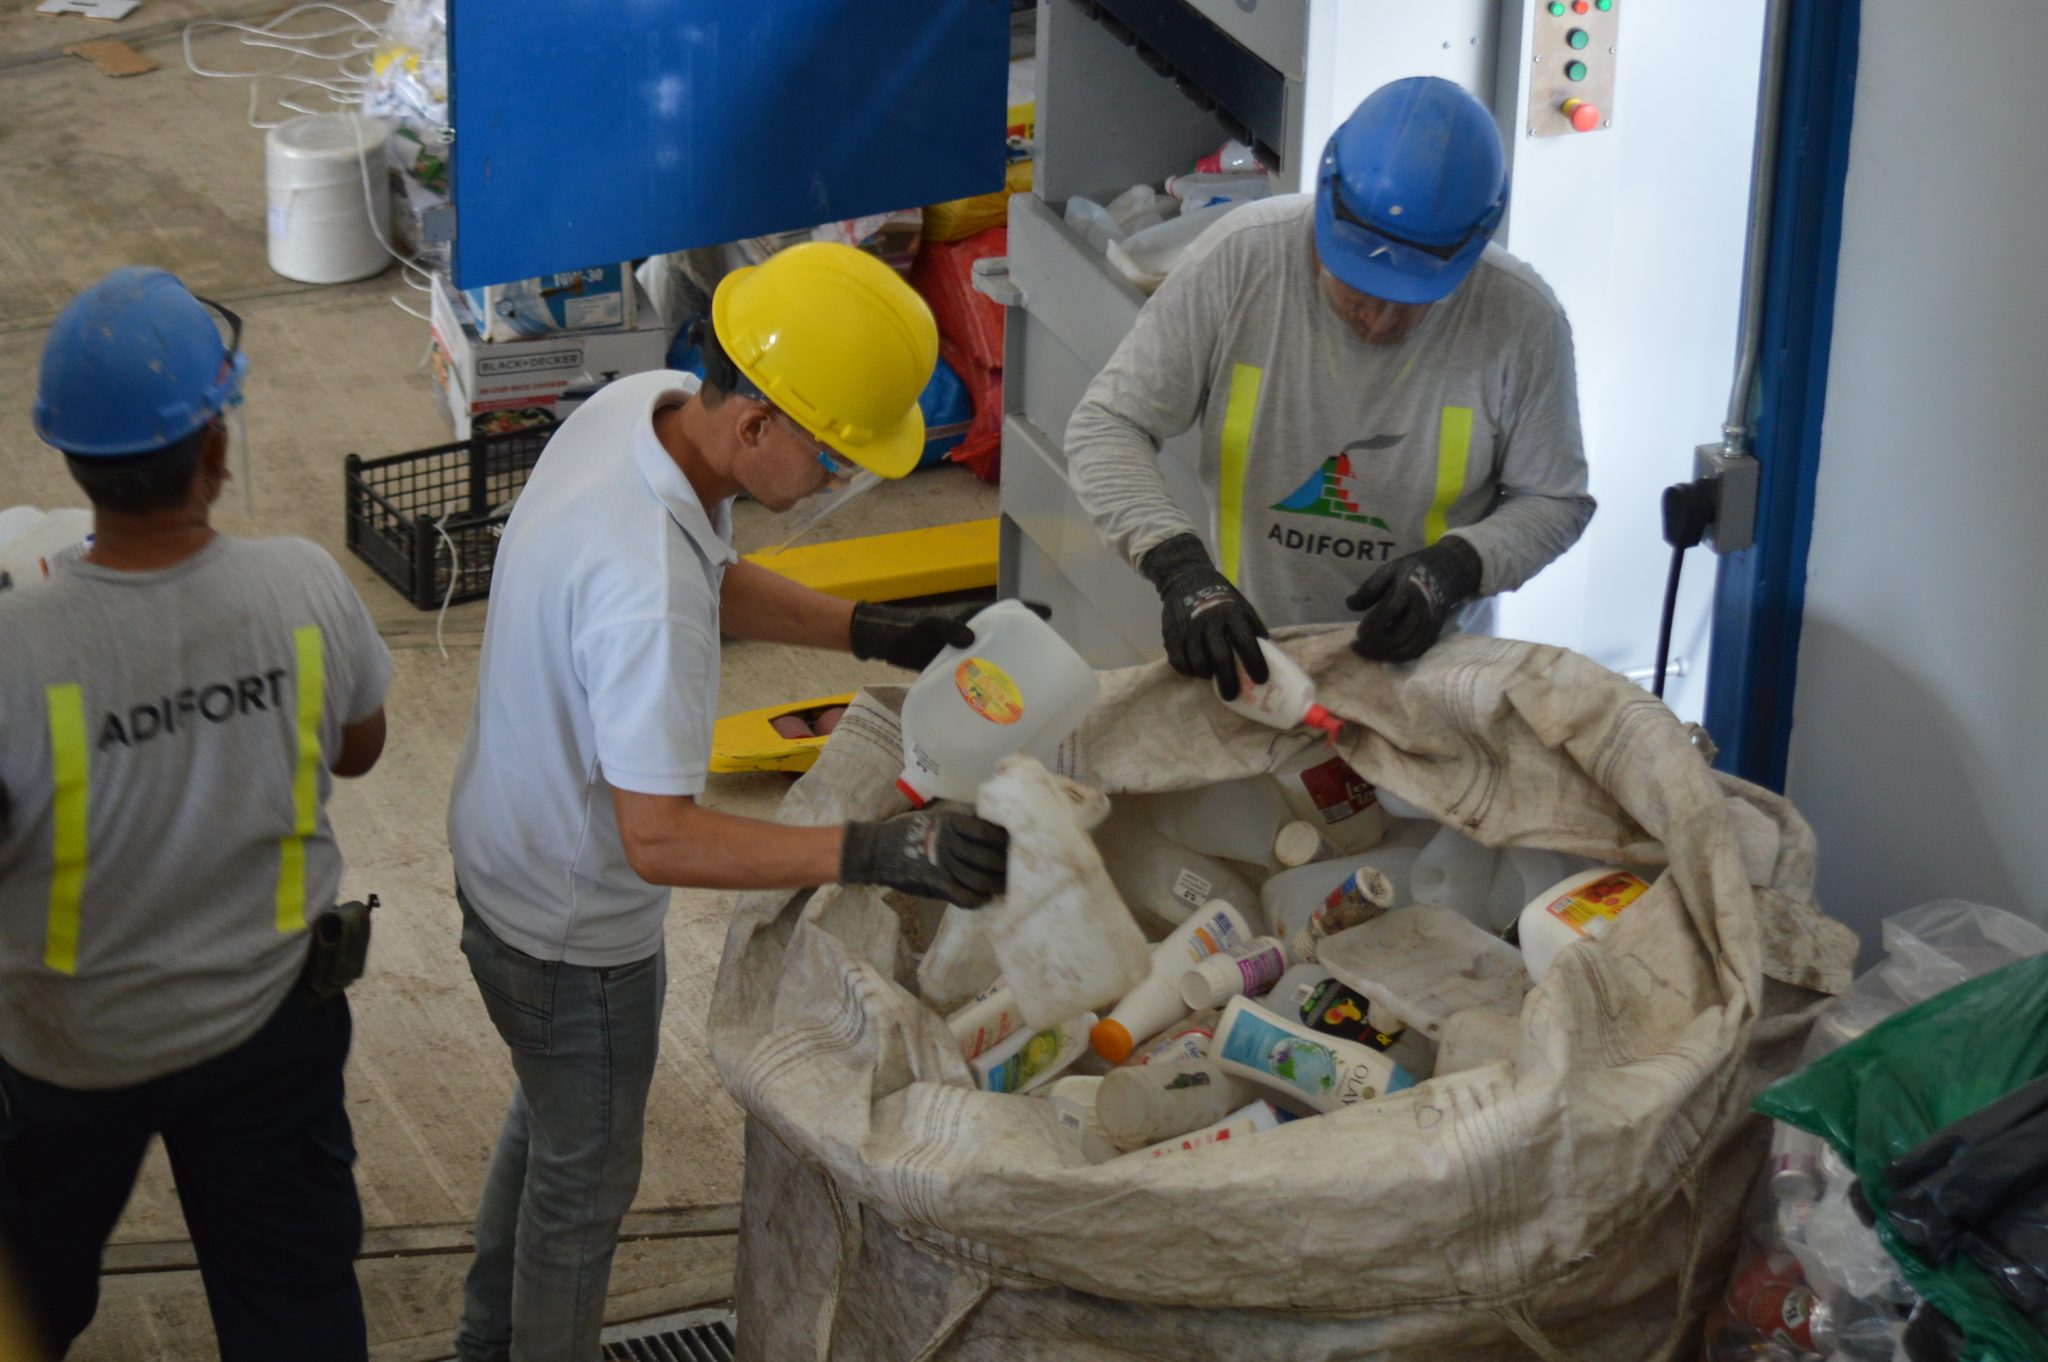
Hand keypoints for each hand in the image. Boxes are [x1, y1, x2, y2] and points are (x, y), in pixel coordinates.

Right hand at [840, 810, 1008, 905]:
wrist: (876, 850)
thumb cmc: (906, 833)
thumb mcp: (933, 820)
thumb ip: (958, 826)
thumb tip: (985, 828)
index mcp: (952, 823)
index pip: (989, 832)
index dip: (1005, 841)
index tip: (1013, 846)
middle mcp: (951, 843)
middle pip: (990, 857)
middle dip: (1006, 866)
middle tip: (1015, 871)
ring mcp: (944, 865)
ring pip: (982, 879)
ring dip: (996, 885)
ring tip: (1004, 888)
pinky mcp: (936, 884)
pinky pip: (966, 897)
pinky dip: (978, 900)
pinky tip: (983, 898)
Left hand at [848, 600, 1050, 672]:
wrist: (891, 647)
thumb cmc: (911, 631)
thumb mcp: (928, 626)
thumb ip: (946, 628)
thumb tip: (969, 638)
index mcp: (973, 618)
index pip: (1006, 611)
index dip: (1028, 611)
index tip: (1049, 614)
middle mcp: (976, 635)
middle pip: (1007, 638)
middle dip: (1026, 646)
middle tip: (1045, 660)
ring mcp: (970, 654)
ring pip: (996, 659)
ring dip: (1010, 669)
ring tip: (1030, 686)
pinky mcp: (961, 671)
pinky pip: (982, 676)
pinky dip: (992, 685)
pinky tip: (1000, 702)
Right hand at [1137, 533, 1268, 699]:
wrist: (1186, 578)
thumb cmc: (1221, 597)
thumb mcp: (1242, 606)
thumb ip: (1252, 629)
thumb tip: (1268, 656)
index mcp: (1232, 613)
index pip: (1246, 642)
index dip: (1255, 664)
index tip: (1261, 680)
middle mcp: (1209, 622)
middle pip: (1220, 658)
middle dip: (1228, 682)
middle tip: (1232, 695)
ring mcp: (1188, 629)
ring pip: (1198, 664)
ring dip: (1206, 675)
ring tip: (1212, 676)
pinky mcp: (1171, 635)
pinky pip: (1179, 663)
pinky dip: (1188, 671)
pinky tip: (1195, 669)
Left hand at [1347, 537, 1483, 661]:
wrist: (1444, 572)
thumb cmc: (1409, 572)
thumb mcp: (1387, 571)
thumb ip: (1368, 589)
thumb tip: (1349, 605)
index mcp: (1408, 589)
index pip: (1388, 611)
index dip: (1371, 625)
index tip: (1357, 633)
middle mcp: (1422, 607)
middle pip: (1399, 634)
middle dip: (1375, 645)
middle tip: (1356, 647)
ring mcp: (1430, 621)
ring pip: (1408, 645)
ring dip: (1385, 654)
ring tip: (1367, 653)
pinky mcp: (1434, 630)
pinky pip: (1418, 649)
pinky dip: (1399, 656)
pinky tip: (1384, 655)